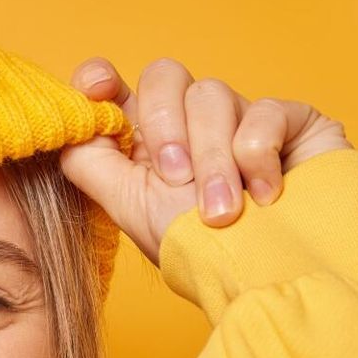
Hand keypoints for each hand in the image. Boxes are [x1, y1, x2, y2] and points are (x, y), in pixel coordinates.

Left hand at [57, 57, 353, 265]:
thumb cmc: (205, 256)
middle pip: (165, 76)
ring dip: (213, 160)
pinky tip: (266, 197)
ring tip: (221, 212)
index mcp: (150, 143)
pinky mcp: (292, 120)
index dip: (102, 78)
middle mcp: (193, 124)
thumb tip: (66, 130)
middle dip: (165, 125)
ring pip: (212, 95)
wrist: (276, 281)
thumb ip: (93, 166)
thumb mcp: (132, 211)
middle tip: (175, 179)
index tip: (98, 89)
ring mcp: (242, 118)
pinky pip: (264, 111)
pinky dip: (259, 157)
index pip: (119, 87)